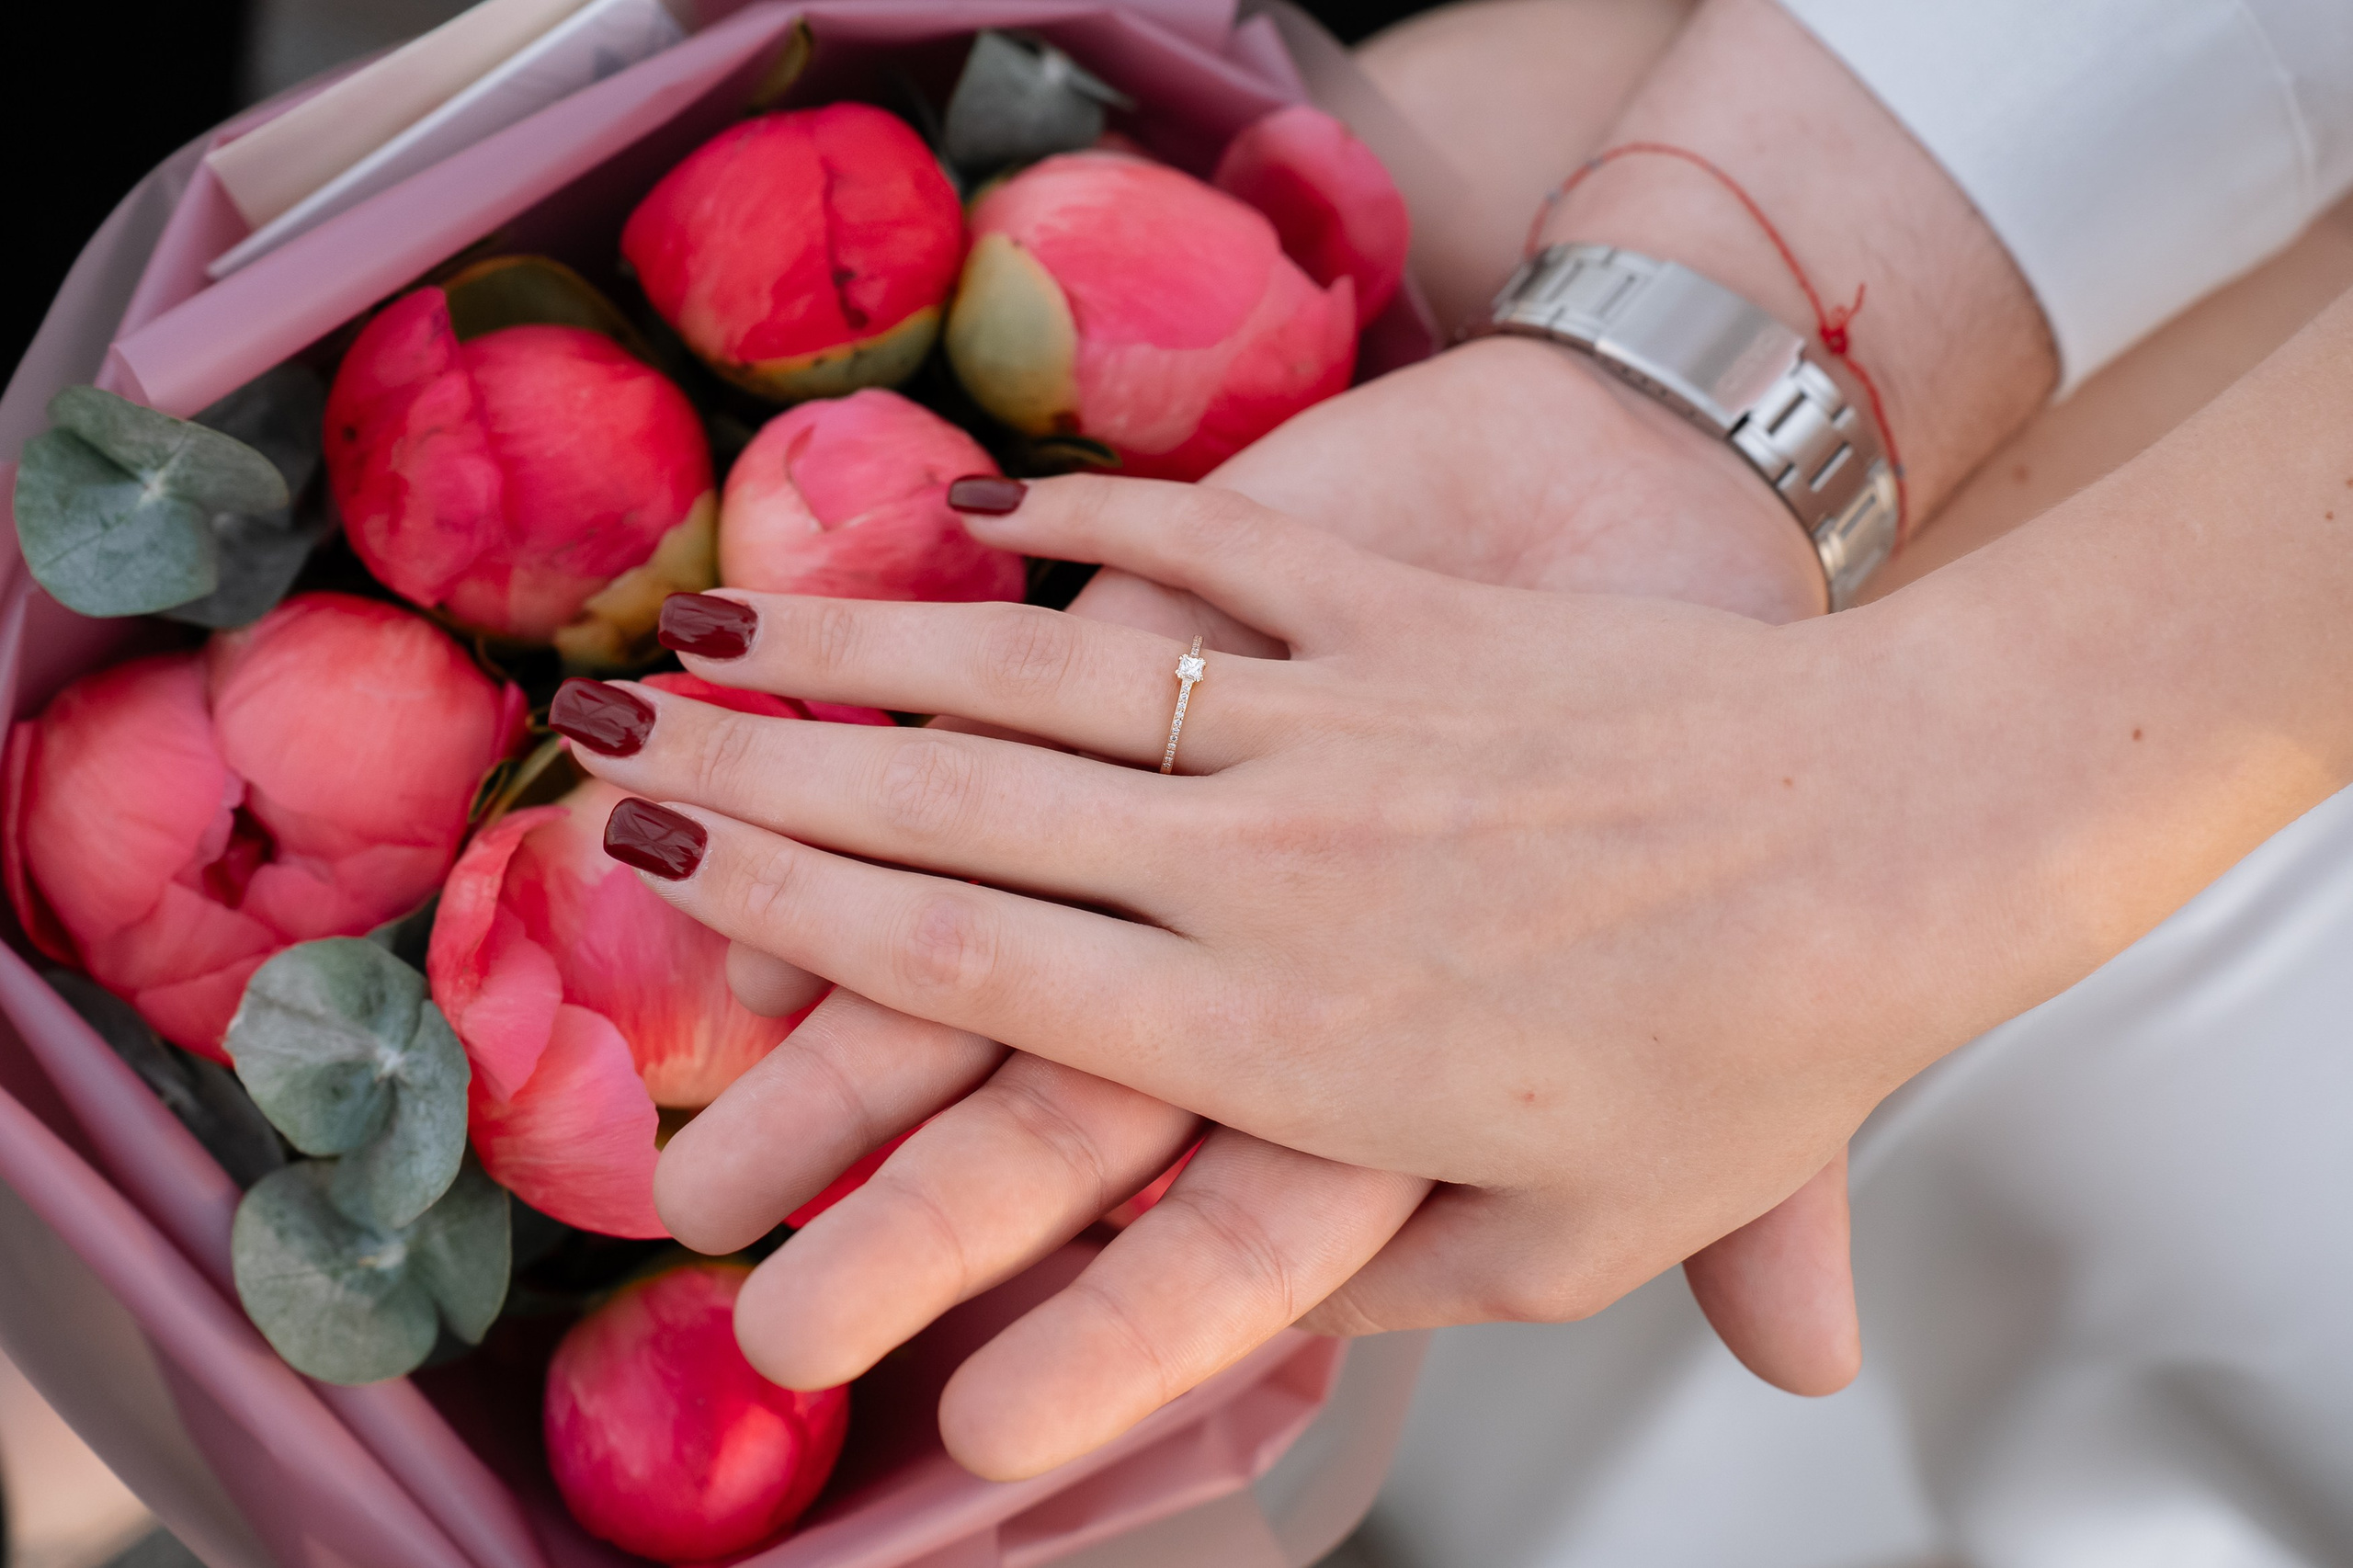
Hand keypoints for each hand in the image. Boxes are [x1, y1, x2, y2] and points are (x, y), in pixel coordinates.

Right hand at [567, 473, 1915, 1475]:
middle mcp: (1259, 875)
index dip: (800, 927)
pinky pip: (1210, 556)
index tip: (673, 877)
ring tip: (710, 621)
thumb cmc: (1738, 1059)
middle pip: (956, 821)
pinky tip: (967, 512)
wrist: (1892, 841)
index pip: (979, 981)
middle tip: (616, 743)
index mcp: (1272, 1045)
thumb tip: (1277, 1307)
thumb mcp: (1562, 1242)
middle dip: (763, 778)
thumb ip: (1388, 1273)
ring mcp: (1322, 728)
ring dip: (859, 651)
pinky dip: (1084, 525)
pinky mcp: (1396, 622)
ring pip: (1039, 685)